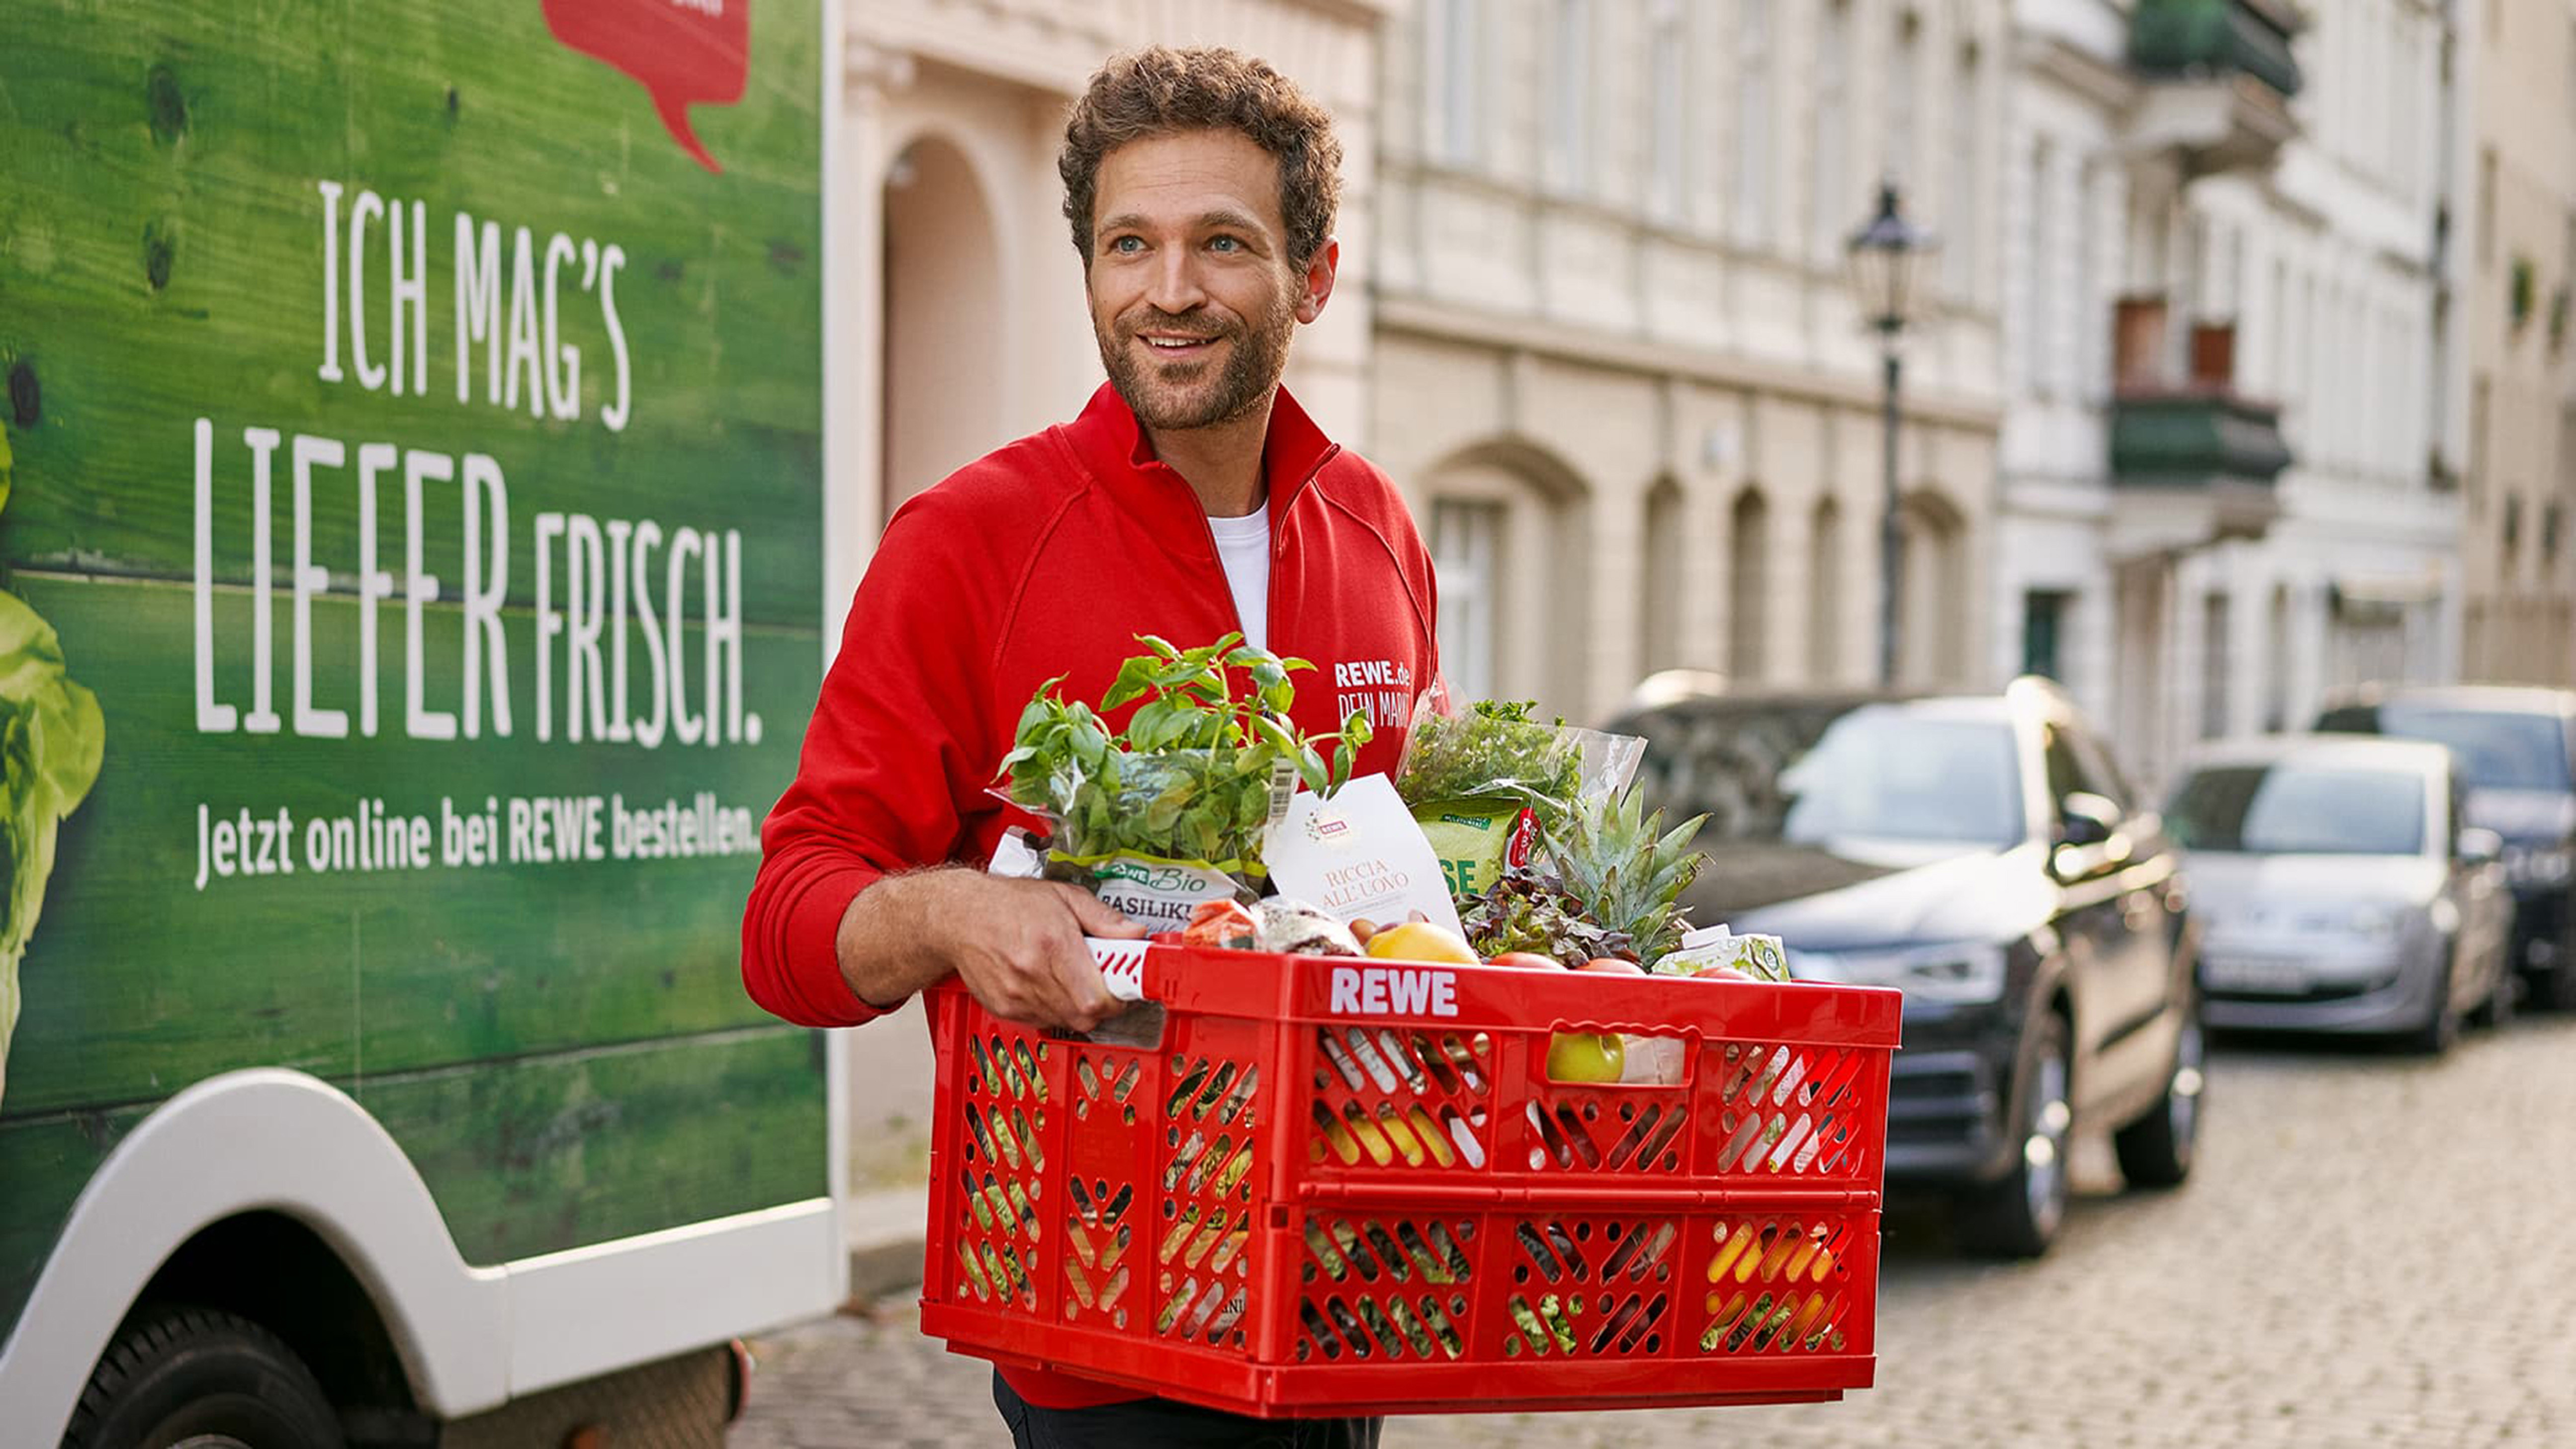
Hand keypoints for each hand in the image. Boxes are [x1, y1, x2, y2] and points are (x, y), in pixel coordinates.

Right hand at [838, 869, 1141, 1031]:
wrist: (957, 917)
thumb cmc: (1009, 903)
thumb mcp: (1063, 897)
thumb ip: (1103, 919)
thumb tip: (1136, 934)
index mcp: (1053, 944)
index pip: (1096, 997)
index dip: (1116, 998)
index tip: (1122, 986)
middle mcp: (1032, 974)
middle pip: (1084, 1015)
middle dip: (1102, 1004)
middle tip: (1103, 985)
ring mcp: (1016, 995)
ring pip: (1065, 1021)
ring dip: (1077, 1007)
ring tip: (1072, 980)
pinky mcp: (1004, 1008)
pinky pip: (1042, 1021)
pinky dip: (1053, 1009)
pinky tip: (1048, 985)